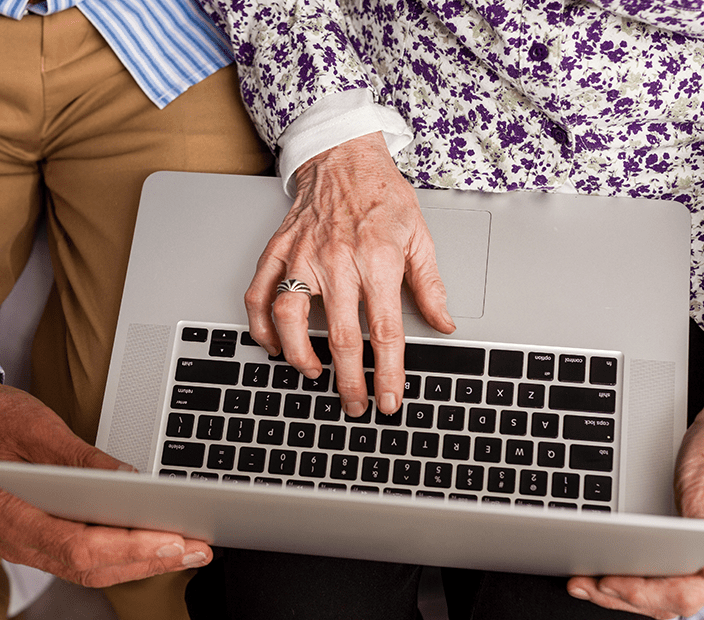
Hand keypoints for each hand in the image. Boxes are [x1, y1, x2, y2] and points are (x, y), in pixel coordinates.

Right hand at [0, 374, 210, 587]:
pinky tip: (156, 543)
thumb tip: (129, 481)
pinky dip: (125, 553)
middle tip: (197, 550)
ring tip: (189, 550)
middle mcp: (19, 541)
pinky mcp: (44, 534)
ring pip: (93, 568)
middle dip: (149, 561)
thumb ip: (82, 460)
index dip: (130, 548)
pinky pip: (88, 556)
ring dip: (143, 562)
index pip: (80, 547)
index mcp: (12, 518)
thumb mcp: (39, 429)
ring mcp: (29, 543)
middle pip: (92, 567)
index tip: (172, 540)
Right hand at [245, 132, 454, 415]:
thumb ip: (430, 285)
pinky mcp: (278, 251)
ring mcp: (303, 256)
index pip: (384, 331)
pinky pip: (259, 295)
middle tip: (356, 405)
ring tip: (313, 374)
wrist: (343, 157)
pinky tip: (274, 345)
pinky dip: (261, 326)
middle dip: (349, 381)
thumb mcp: (419, 237)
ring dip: (299, 356)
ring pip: (290, 319)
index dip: (387, 373)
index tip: (389, 399)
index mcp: (378, 261)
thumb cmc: (382, 196)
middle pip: (341, 336)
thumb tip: (443, 324)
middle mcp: (338, 262)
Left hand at [567, 381, 703, 618]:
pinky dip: (636, 581)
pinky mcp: (698, 554)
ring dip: (624, 593)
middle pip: (670, 601)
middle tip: (583, 585)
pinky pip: (666, 579)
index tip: (608, 582)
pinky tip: (612, 576)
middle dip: (622, 596)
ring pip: (665, 595)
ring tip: (587, 584)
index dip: (642, 593)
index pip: (684, 593)